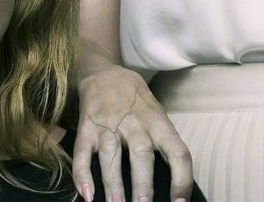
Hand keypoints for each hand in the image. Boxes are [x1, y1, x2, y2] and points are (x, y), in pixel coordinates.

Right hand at [72, 66, 192, 201]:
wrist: (103, 74)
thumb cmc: (136, 101)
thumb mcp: (157, 113)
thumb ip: (162, 140)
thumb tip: (169, 178)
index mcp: (158, 123)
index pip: (177, 152)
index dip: (181, 178)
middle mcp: (134, 124)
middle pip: (141, 156)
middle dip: (142, 185)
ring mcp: (107, 125)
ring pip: (110, 156)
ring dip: (113, 184)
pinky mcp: (86, 128)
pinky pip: (82, 152)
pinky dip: (82, 174)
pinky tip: (86, 193)